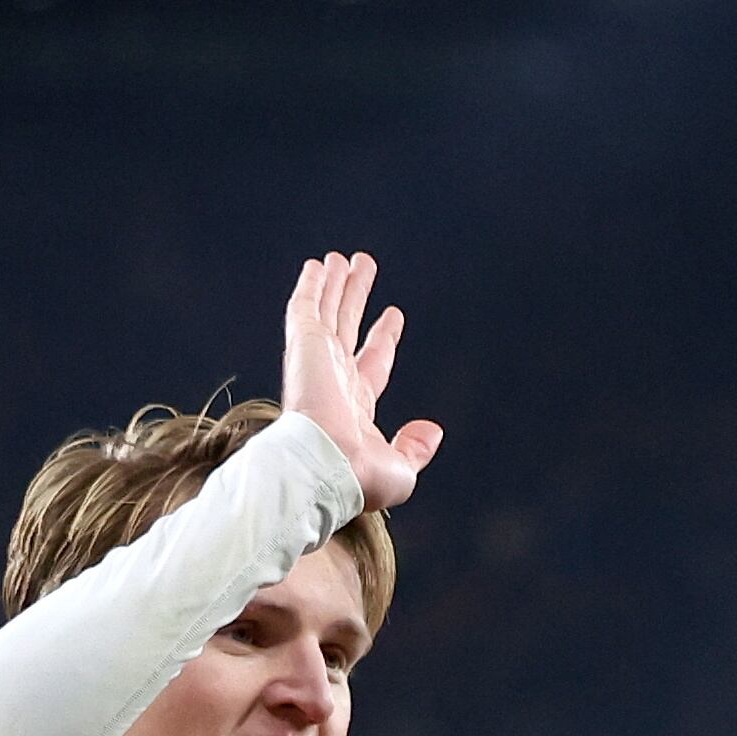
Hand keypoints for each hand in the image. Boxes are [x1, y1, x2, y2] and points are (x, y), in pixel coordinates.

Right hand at [281, 253, 445, 513]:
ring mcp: (316, 360)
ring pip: (328, 311)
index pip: (372, 362)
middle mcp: (333, 379)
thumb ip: (415, 448)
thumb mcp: (402, 470)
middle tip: (361, 268)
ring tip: (341, 257)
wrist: (325, 467)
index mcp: (355, 406)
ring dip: (335, 284)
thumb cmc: (359, 477)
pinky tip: (319, 266)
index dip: (383, 338)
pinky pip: (307, 307)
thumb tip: (432, 430)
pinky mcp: (304, 346)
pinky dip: (312, 286)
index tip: (393, 315)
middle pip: (347, 326)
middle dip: (355, 298)